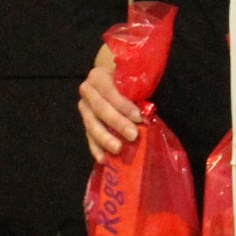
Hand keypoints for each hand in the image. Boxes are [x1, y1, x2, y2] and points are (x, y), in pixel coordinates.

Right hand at [77, 43, 142, 161]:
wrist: (111, 82)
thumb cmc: (127, 82)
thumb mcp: (131, 81)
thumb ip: (137, 92)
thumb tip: (150, 109)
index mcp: (98, 77)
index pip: (110, 91)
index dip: (123, 105)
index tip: (139, 117)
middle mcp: (87, 92)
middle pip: (100, 109)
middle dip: (117, 123)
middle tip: (133, 135)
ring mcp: (84, 109)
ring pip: (92, 125)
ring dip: (106, 138)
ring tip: (118, 149)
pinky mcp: (85, 124)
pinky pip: (89, 137)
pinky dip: (96, 149)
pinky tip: (103, 158)